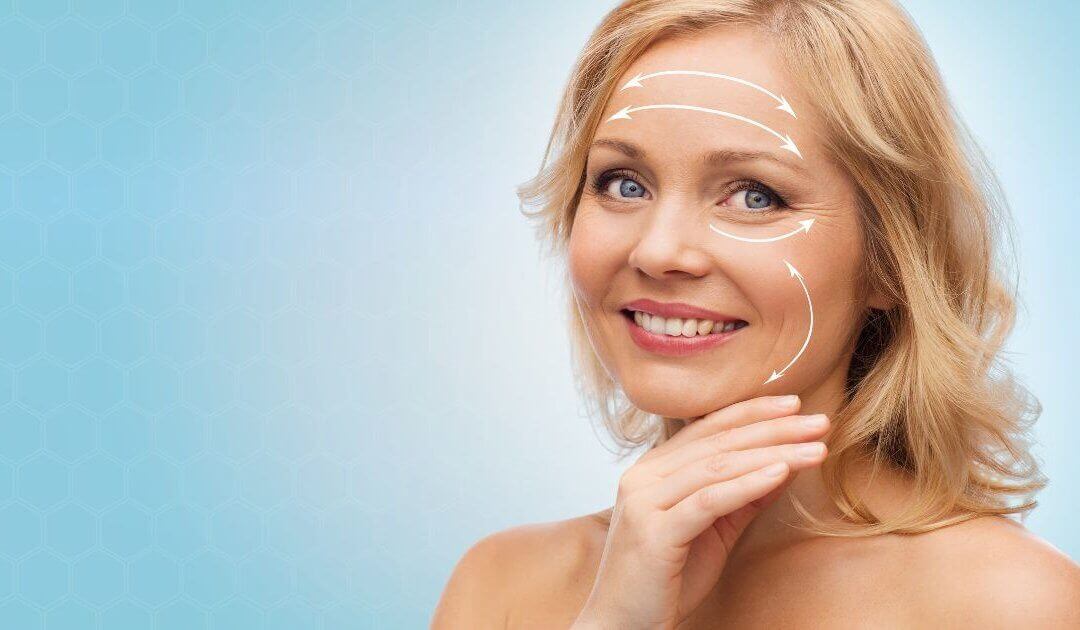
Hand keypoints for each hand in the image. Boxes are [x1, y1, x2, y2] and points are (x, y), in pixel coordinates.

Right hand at [571, 394, 829, 629]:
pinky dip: (748, 483)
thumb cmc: (667, 581)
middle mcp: (643, 476)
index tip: (794, 404)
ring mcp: (645, 501)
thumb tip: (784, 463)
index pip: (708, 429)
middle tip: (818, 420)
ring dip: (772, 452)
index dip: (752, 412)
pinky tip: (782, 471)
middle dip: (773, 428)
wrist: (624, 625)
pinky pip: (709, 500)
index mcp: (652, 470)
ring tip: (814, 447)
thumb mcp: (713, 531)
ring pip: (717, 466)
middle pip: (717, 442)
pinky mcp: (654, 531)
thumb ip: (742, 497)